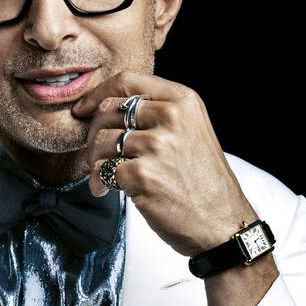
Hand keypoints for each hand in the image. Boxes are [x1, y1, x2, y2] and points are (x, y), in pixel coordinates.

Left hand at [72, 71, 258, 258]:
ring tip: (105, 176)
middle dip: (93, 133)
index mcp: (183, 101)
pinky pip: (102, 169)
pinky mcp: (142, 175)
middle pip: (108, 110)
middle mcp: (171, 117)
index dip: (97, 94)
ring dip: (94, 160)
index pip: (127, 81)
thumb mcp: (192, 132)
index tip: (83, 109)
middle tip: (97, 153)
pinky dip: (98, 181)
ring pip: (101, 140)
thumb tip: (106, 106)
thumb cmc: (202, 182)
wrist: (222, 223)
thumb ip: (158, 113)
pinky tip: (107, 190)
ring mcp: (157, 146)